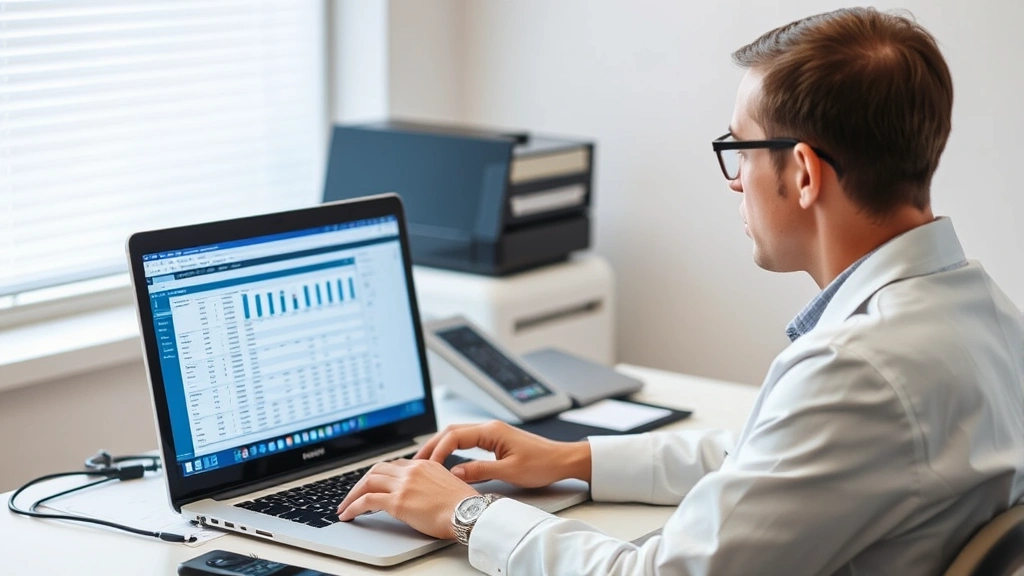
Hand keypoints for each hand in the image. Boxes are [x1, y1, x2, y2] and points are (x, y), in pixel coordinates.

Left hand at [335, 459, 477, 539]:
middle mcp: (411, 470)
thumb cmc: (463, 505)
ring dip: (352, 494)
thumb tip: (420, 494)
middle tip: (353, 495)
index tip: (371, 484)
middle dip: (361, 483)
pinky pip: (367, 501)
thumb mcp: (447, 485)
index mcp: (424, 465)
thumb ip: (430, 483)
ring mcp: (403, 485)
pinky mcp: (398, 501)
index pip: (393, 465)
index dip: (379, 475)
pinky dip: (353, 507)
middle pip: (376, 470)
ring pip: (367, 482)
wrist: (469, 512)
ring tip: (345, 507)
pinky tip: (348, 515)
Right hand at [414, 420, 591, 487]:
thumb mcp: (510, 472)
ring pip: (457, 435)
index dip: (437, 450)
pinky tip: (446, 461)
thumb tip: (454, 474)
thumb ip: (480, 472)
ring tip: (426, 463)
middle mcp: (489, 428)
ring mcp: (491, 433)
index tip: (428, 466)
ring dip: (440, 447)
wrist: (562, 459)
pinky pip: (466, 441)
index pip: (454, 436)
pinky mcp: (495, 441)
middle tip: (416, 463)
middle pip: (450, 432)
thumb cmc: (542, 464)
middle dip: (432, 446)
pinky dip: (452, 449)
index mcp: (491, 431)